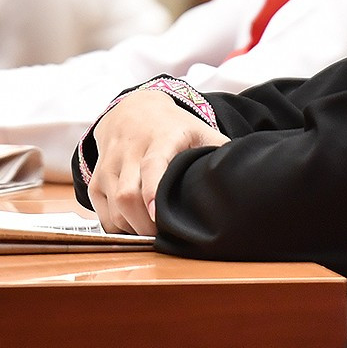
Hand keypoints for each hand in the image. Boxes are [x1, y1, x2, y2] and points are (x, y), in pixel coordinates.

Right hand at [85, 89, 226, 235]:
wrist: (133, 110)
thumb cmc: (174, 127)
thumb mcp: (201, 131)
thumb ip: (222, 151)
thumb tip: (249, 177)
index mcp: (161, 137)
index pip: (153, 164)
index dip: (154, 190)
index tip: (159, 214)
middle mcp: (130, 150)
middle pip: (128, 194)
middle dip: (144, 224)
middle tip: (165, 238)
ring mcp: (109, 164)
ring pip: (114, 207)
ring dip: (133, 229)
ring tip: (153, 233)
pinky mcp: (97, 179)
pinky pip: (103, 214)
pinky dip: (118, 228)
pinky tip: (135, 228)